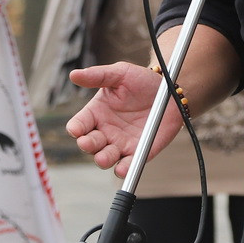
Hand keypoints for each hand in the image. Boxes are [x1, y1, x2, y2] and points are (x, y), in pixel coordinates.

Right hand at [66, 63, 180, 177]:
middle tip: (88, 143)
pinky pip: (129, 164)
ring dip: (103, 159)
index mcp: (97, 113)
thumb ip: (98, 75)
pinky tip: (123, 168)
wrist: (169, 90)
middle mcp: (106, 131)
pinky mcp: (139, 151)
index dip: (76, 128)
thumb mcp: (120, 73)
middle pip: (90, 144)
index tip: (76, 129)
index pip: (80, 124)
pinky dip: (125, 169)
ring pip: (106, 157)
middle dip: (87, 145)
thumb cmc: (141, 80)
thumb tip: (74, 74)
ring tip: (104, 158)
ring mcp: (121, 143)